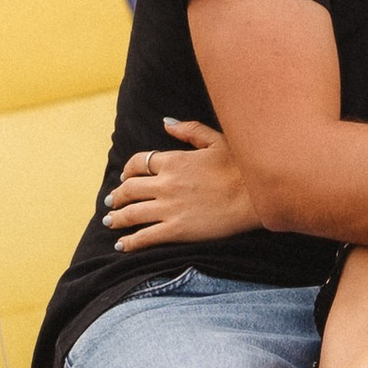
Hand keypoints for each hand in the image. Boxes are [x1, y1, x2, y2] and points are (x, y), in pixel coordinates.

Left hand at [105, 118, 258, 249]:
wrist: (257, 195)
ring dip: (117, 218)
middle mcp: (165, 183)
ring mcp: (169, 208)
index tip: (125, 176)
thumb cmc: (241, 166)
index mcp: (174, 160)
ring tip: (110, 221)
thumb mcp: (216, 139)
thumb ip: (189, 130)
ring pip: (132, 213)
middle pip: (129, 189)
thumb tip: (166, 123)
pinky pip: (145, 236)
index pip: (138, 163)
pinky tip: (122, 245)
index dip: (128, 170)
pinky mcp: (176, 230)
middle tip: (112, 202)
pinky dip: (130, 242)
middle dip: (117, 196)